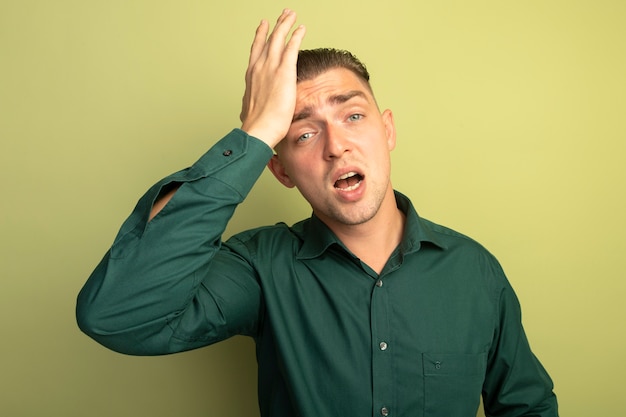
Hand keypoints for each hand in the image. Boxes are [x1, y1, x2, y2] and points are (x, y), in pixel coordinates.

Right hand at [240, 9, 305, 147]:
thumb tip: (247, 111)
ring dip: (285, 24)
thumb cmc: (256, 125)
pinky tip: (301, 28)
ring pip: (278, 38)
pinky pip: (291, 47)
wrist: (258, 129)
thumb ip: (251, 104)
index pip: (256, 51)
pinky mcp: (284, 72)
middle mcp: (259, 67)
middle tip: (282, 15)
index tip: (264, 26)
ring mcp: (270, 68)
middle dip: (276, 25)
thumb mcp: (249, 110)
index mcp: (251, 76)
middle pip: (268, 40)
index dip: (260, 36)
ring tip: (291, 15)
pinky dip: (296, 36)